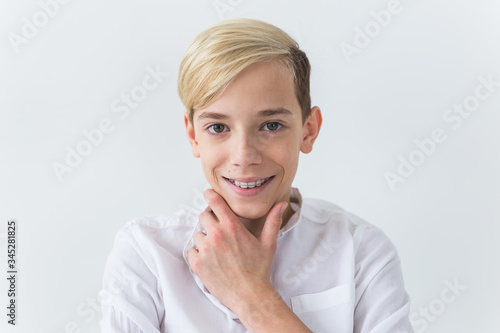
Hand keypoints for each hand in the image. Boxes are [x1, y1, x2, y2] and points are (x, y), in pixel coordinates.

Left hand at [186, 189, 287, 311]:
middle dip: (210, 221)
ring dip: (204, 240)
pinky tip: (210, 261)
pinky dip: (198, 255)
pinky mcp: (197, 264)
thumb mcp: (268, 243)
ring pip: (197, 235)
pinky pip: (191, 251)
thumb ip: (272, 221)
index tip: (208, 193)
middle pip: (203, 216)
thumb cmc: (259, 269)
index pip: (215, 202)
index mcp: (232, 227)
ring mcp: (205, 250)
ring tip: (217, 251)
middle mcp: (216, 235)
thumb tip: (281, 204)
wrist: (250, 295)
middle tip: (219, 232)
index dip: (210, 196)